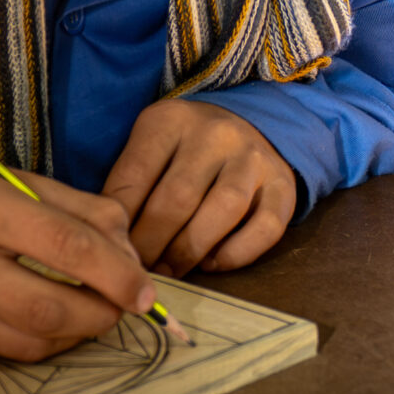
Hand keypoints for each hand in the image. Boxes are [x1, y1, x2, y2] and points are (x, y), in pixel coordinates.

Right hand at [0, 158, 152, 360]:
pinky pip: (2, 352)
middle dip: (100, 313)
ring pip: (27, 340)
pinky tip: (50, 321)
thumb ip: (78, 209)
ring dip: (75, 333)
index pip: (62, 244)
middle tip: (123, 307)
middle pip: (46, 305)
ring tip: (90, 312)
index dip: (114, 272)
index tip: (144, 289)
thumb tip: (128, 254)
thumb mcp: (13, 179)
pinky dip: (39, 341)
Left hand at [103, 99, 297, 276]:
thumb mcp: (149, 149)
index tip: (110, 252)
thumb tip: (109, 244)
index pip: (134, 177)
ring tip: (168, 272)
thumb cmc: (183, 149)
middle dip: (150, 246)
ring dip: (188, 253)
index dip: (119, 224)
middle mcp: (216, 134)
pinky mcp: (284, 185)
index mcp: (171, 120)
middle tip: (137, 272)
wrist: (247, 123)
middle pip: (176, 200)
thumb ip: (127, 186)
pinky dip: (235, 255)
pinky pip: (264, 229)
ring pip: (221, 213)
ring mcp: (254, 158)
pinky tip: (211, 263)